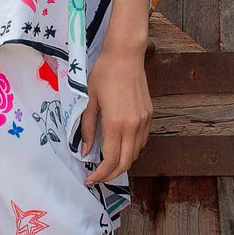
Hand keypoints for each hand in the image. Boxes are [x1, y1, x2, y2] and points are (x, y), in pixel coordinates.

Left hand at [79, 41, 152, 184]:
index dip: (100, 174)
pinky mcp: (149, 115)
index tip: (90, 179)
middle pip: (126, 163)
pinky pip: (142, 141)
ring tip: (107, 162)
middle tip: (97, 176)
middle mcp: (133, 126)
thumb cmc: (103, 74)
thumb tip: (84, 151)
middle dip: (111, 174)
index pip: (110, 160)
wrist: (125, 55)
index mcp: (115, 123)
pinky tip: (119, 145)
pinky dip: (131, 149)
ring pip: (136, 153)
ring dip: (122, 162)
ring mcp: (144, 121)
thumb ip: (86, 128)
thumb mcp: (89, 101)